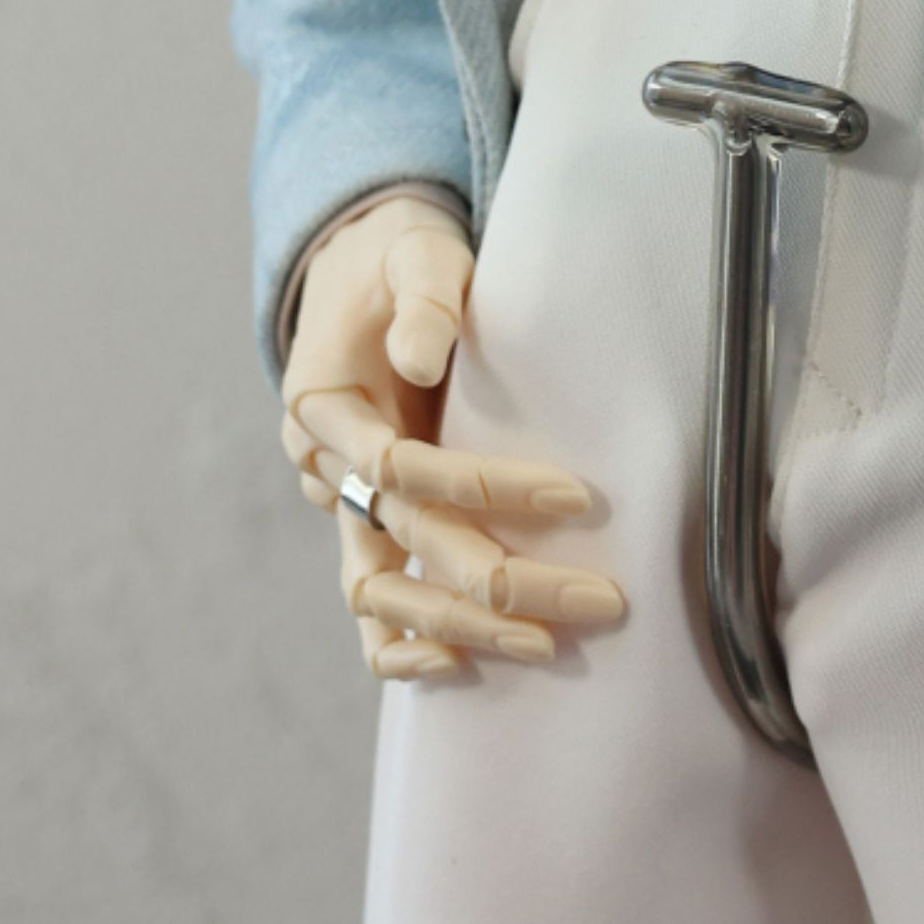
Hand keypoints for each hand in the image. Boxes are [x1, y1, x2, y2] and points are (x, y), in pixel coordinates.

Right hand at [277, 192, 626, 683]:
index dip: (486, 486)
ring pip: (384, 594)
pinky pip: (374, 605)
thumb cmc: (400, 263)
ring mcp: (345, 505)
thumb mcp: (414, 255)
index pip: (405, 465)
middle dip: (498, 581)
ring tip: (547, 648)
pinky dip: (404, 645)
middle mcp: (326, 467)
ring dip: (462, 627)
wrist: (366, 278)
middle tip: (598, 598)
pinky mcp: (367, 526)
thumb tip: (420, 358)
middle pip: (409, 541)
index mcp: (324, 404)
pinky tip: (462, 669)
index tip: (575, 495)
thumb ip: (423, 298)